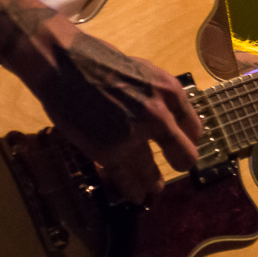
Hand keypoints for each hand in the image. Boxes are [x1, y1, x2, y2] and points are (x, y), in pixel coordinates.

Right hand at [31, 30, 202, 203]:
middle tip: (173, 168)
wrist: (63, 63)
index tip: (180, 146)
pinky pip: (127, 179)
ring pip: (153, 174)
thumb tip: (168, 118)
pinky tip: (135, 196)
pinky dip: (132, 190)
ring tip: (151, 190)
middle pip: (184, 156)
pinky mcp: (109, 152)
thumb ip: (159, 97)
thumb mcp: (144, 71)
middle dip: (180, 164)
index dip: (188, 140)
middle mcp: (158, 116)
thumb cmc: (100, 60)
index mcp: (170, 92)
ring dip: (153, 183)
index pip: (193, 128)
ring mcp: (134, 136)